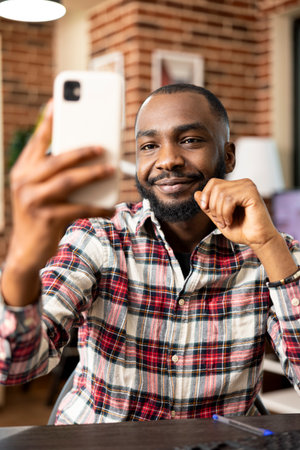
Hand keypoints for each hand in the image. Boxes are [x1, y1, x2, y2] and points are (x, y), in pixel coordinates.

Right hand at [2, 100, 114, 305]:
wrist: (25, 251)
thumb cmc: (38, 216)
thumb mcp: (37, 191)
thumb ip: (50, 173)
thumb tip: (83, 156)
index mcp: (22, 172)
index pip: (36, 143)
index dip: (48, 123)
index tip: (57, 103)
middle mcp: (24, 183)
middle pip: (57, 160)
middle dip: (82, 150)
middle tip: (103, 146)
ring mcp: (34, 201)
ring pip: (69, 181)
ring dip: (93, 174)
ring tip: (111, 170)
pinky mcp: (47, 218)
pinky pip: (78, 208)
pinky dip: (97, 207)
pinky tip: (111, 206)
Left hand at [194, 178, 276, 249]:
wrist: (257, 240)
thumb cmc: (241, 230)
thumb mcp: (218, 217)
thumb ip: (208, 206)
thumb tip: (196, 193)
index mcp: (236, 187)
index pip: (213, 182)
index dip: (206, 196)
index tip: (206, 210)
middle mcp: (243, 183)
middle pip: (215, 187)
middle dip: (213, 206)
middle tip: (220, 220)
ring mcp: (248, 187)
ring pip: (221, 193)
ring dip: (219, 212)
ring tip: (226, 222)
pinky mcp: (252, 193)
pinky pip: (229, 199)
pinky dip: (226, 213)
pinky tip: (231, 220)